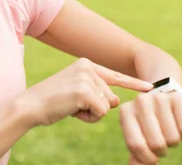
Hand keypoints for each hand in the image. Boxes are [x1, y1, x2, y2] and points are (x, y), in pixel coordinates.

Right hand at [22, 58, 152, 126]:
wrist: (30, 106)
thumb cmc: (53, 102)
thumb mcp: (77, 92)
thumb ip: (98, 93)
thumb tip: (117, 101)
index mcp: (86, 63)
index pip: (116, 75)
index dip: (134, 84)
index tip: (151, 87)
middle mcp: (88, 66)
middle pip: (111, 96)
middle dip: (96, 108)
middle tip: (72, 105)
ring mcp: (86, 77)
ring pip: (107, 105)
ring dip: (91, 113)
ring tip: (71, 107)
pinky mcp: (84, 91)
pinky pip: (101, 112)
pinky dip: (88, 118)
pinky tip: (72, 111)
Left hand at [119, 91, 181, 164]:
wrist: (163, 99)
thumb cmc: (148, 123)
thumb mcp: (138, 134)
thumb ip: (136, 151)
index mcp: (126, 112)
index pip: (136, 145)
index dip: (147, 158)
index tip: (152, 159)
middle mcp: (140, 102)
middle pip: (156, 143)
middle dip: (161, 151)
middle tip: (161, 144)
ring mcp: (159, 98)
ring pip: (172, 138)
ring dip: (173, 142)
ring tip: (168, 133)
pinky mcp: (177, 99)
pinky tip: (179, 127)